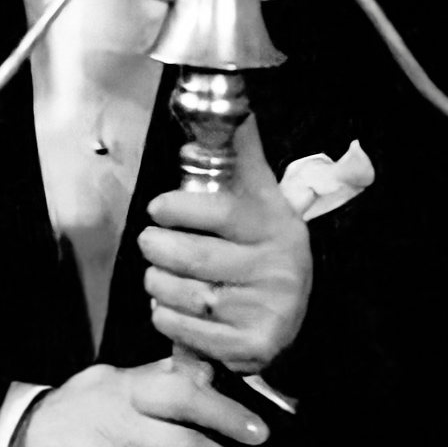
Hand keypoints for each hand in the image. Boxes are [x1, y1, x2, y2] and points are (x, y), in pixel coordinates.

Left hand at [139, 124, 312, 373]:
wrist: (292, 312)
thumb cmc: (261, 246)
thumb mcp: (259, 196)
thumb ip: (240, 152)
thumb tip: (232, 102)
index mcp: (276, 225)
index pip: (213, 211)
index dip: (173, 208)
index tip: (158, 209)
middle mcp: (277, 267)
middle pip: (184, 255)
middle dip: (155, 249)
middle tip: (155, 246)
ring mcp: (268, 308)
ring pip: (176, 291)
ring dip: (156, 284)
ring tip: (165, 277)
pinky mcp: (254, 344)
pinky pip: (180, 328)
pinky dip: (166, 318)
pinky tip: (177, 308)